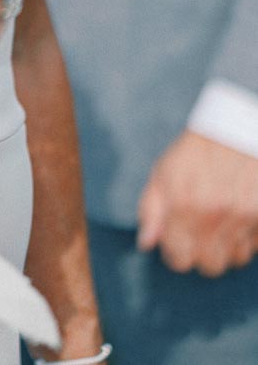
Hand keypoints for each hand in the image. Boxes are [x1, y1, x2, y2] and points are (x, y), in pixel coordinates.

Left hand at [138, 130, 257, 274]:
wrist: (233, 127)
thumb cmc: (195, 150)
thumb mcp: (163, 172)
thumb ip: (151, 210)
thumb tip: (146, 243)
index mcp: (184, 204)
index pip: (179, 260)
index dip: (175, 253)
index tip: (176, 242)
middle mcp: (214, 214)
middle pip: (209, 266)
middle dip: (201, 254)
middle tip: (197, 235)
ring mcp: (242, 216)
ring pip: (234, 259)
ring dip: (224, 248)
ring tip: (217, 225)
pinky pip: (254, 246)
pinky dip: (245, 239)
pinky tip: (235, 219)